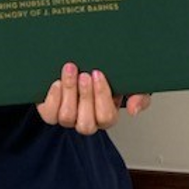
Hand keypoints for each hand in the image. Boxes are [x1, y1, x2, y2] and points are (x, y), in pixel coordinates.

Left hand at [36, 62, 151, 133]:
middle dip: (85, 97)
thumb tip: (133, 109)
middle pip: (86, 124)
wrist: (81, 64)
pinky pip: (49, 115)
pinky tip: (57, 82)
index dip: (101, 96)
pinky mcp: (51, 110)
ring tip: (70, 70)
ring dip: (68, 92)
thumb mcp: (130, 81)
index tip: (98, 73)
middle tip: (84, 74)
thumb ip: (139, 94)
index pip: (106, 118)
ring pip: (66, 118)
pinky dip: (52, 99)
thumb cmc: (108, 74)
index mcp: (106, 116)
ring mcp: (68, 117)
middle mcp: (86, 120)